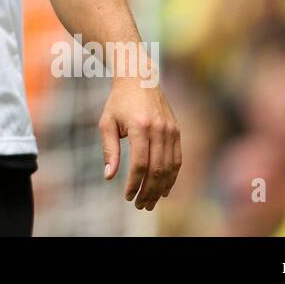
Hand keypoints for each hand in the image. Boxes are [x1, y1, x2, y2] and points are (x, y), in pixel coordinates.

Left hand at [99, 77, 181, 209]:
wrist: (139, 77)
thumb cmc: (118, 102)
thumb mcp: (107, 122)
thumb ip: (109, 150)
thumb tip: (109, 176)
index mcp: (140, 127)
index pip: (139, 164)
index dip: (134, 184)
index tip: (127, 196)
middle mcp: (159, 130)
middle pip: (156, 169)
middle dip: (148, 191)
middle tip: (139, 206)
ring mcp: (171, 131)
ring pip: (170, 167)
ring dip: (161, 188)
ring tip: (150, 202)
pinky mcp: (177, 131)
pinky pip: (177, 160)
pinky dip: (172, 177)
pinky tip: (164, 189)